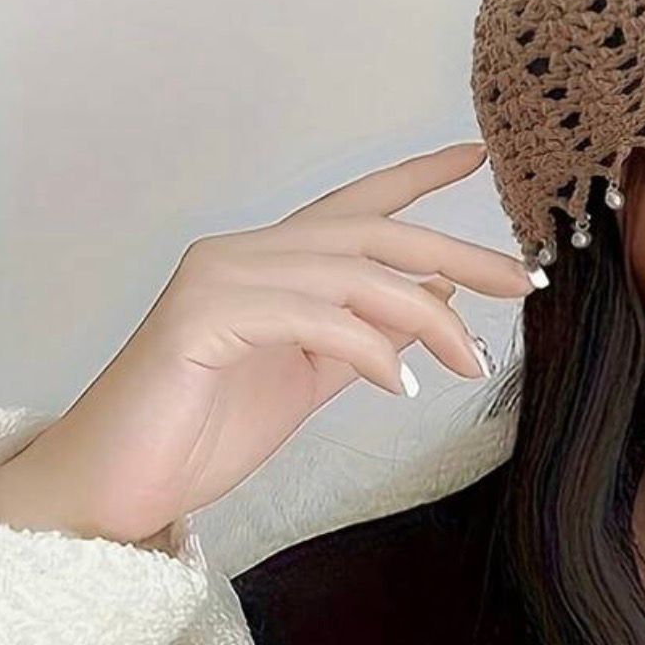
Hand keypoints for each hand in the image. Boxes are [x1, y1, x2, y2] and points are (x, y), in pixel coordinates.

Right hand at [0, 141, 541, 544]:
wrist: (122, 488)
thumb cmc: (207, 429)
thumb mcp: (311, 376)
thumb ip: (368, 334)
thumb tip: (435, 295)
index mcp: (275, 263)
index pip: (359, 205)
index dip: (418, 177)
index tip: (478, 157)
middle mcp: (246, 253)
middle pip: (372, 233)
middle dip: (457, 252)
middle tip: (523, 280)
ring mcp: (219, 278)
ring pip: (351, 274)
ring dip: (426, 318)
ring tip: (471, 361)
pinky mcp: (201, 317)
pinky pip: (309, 317)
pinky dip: (365, 349)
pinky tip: (399, 387)